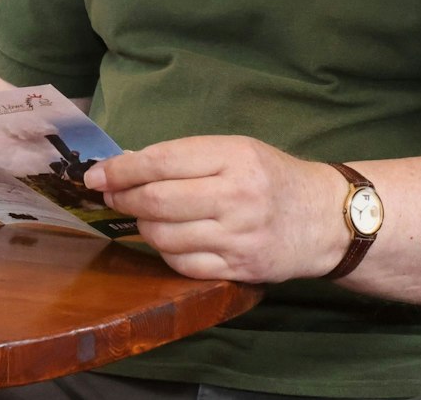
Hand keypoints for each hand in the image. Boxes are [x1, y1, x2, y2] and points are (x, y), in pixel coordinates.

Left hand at [85, 135, 345, 283]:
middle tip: (111, 195)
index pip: (162, 162)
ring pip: (163, 237)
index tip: (96, 175)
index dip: (121, 170)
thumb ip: (186, 157)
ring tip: (145, 216)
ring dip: (143, 226)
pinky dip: (165, 252)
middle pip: (157, 202)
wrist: (325, 219)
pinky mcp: (238, 270)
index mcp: (235, 158)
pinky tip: (169, 239)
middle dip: (123, 199)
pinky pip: (181, 264)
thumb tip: (125, 165)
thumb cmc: (273, 178)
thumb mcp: (237, 150)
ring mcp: (238, 238)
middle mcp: (237, 198)